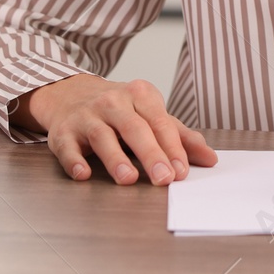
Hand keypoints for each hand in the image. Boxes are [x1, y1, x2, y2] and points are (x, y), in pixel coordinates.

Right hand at [14, 74, 217, 185]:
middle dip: (151, 153)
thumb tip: (210, 159)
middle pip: (134, 128)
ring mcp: (86, 116)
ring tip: (129, 179)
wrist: (71, 94)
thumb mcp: (151, 114)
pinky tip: (83, 174)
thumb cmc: (121, 110)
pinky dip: (74, 160)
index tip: (181, 172)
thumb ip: (181, 136)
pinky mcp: (63, 132)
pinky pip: (67, 146)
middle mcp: (112, 102)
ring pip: (102, 135)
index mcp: (140, 95)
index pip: (160, 122)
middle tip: (164, 178)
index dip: (172, 147)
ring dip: (115, 158)